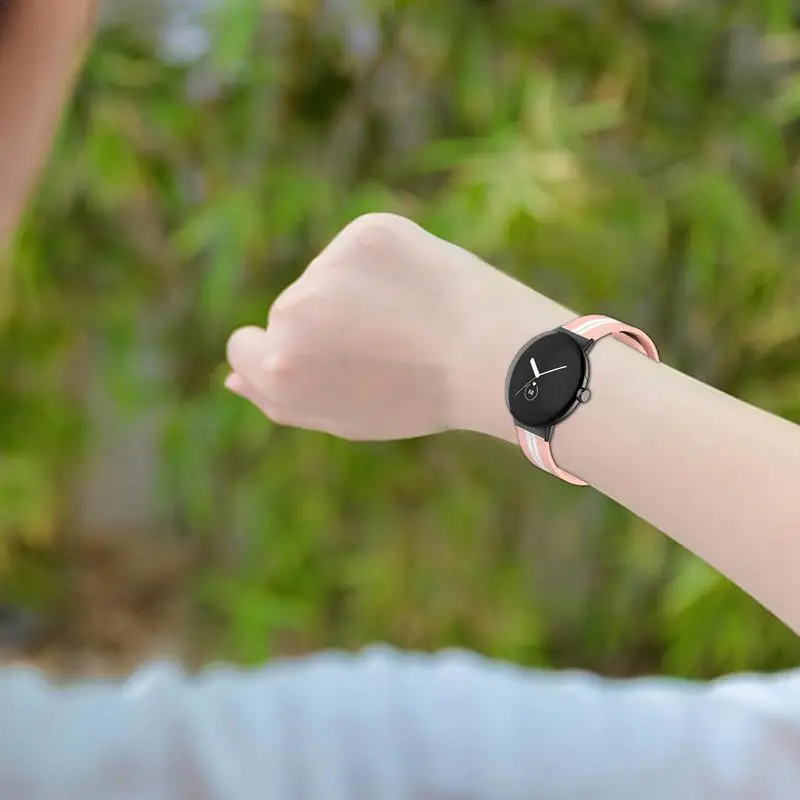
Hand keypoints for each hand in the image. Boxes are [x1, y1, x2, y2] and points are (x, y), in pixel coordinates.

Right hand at [226, 213, 567, 441]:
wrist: (493, 358)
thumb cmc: (420, 398)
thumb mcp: (343, 417)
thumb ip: (279, 401)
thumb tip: (232, 378)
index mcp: (280, 369)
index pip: (243, 346)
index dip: (280, 353)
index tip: (317, 357)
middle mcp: (292, 313)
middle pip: (285, 310)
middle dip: (321, 325)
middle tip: (382, 347)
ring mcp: (327, 266)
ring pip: (323, 276)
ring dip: (351, 292)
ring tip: (406, 319)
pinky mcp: (366, 233)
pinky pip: (356, 248)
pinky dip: (380, 263)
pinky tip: (416, 286)